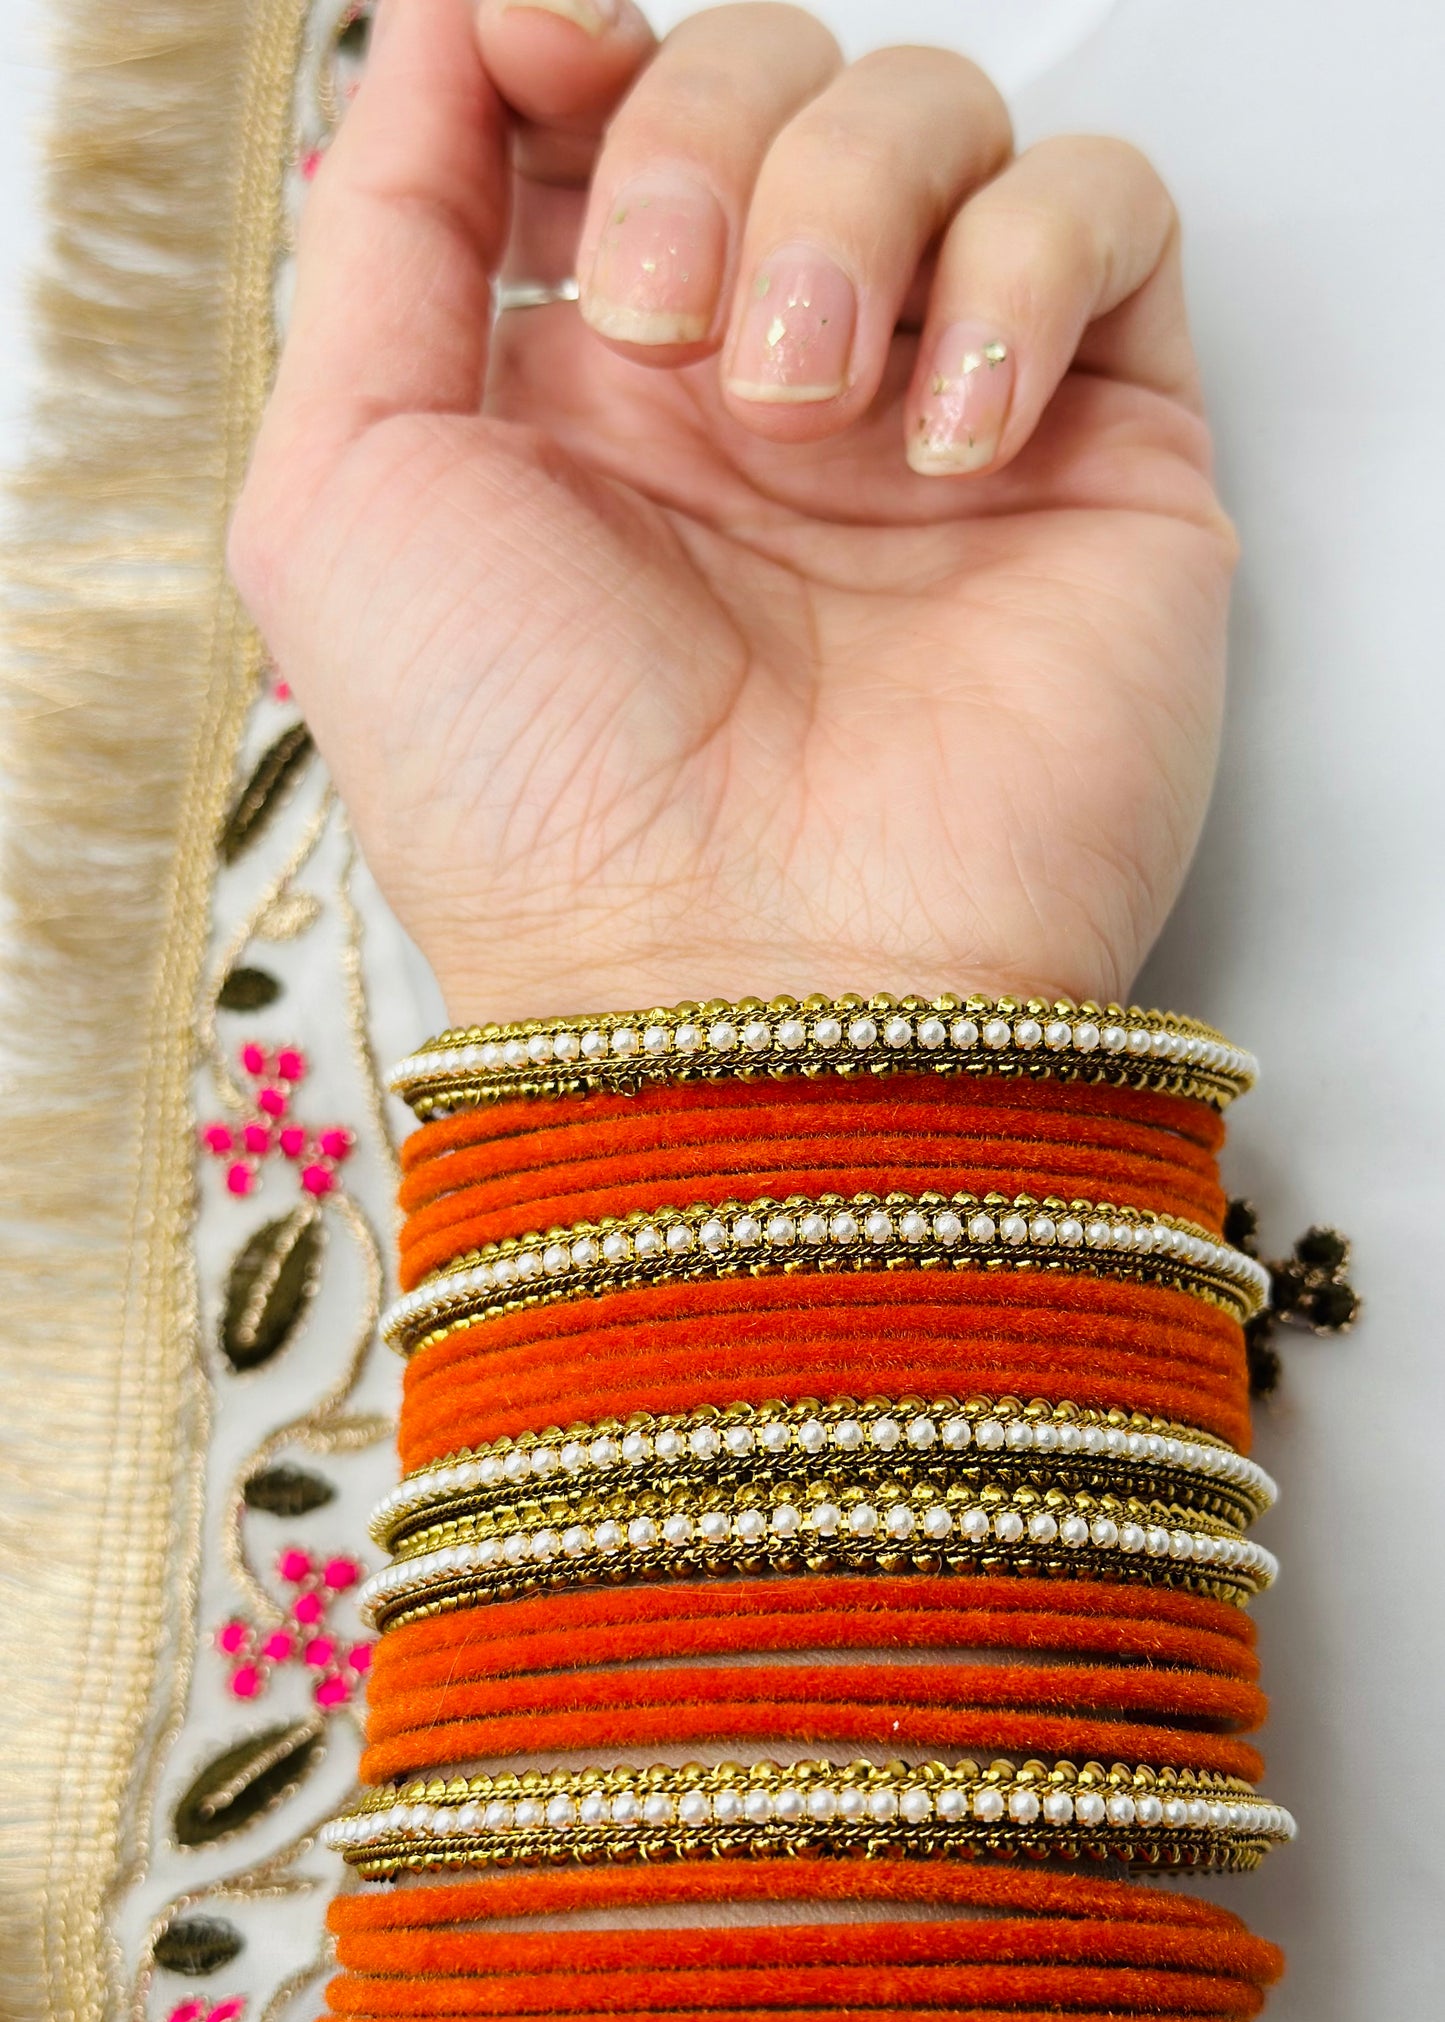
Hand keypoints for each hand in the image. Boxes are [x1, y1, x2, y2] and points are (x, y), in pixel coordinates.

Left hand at [230, 0, 1234, 1025]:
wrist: (738, 988)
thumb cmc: (526, 793)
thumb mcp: (340, 493)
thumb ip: (377, 231)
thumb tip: (457, 23)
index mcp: (587, 389)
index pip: (614, 109)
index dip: (584, 43)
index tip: (551, 58)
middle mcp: (763, 386)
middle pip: (772, 71)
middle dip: (706, 138)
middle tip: (674, 330)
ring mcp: (935, 414)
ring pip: (941, 112)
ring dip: (852, 204)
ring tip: (806, 408)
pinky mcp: (1098, 455)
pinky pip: (1109, 216)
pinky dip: (1024, 274)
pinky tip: (948, 445)